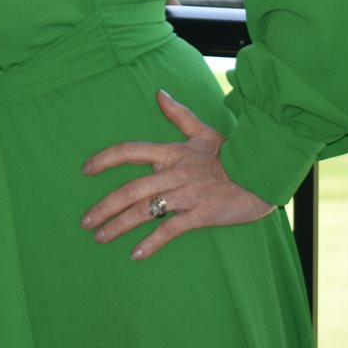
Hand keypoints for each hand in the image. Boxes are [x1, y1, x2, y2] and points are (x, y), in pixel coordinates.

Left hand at [78, 88, 274, 259]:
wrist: (262, 171)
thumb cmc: (231, 153)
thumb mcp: (203, 131)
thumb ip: (179, 114)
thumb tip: (159, 93)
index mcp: (172, 152)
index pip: (130, 151)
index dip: (105, 159)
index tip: (85, 169)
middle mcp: (174, 173)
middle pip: (131, 189)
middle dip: (105, 206)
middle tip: (85, 221)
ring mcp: (186, 194)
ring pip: (145, 210)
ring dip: (119, 225)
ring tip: (100, 237)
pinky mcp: (200, 214)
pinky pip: (171, 229)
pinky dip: (152, 242)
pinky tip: (135, 254)